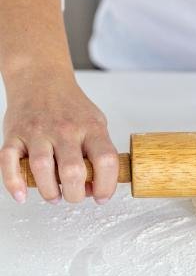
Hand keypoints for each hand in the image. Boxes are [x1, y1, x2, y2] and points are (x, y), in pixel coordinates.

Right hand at [0, 72, 118, 203]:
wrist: (41, 79)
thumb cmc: (71, 107)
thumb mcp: (96, 123)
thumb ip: (99, 152)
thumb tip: (97, 186)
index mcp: (91, 128)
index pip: (106, 161)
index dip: (107, 185)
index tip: (102, 197)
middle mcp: (65, 130)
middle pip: (73, 171)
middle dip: (76, 194)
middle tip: (75, 196)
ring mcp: (38, 132)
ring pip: (42, 169)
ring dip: (49, 191)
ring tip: (55, 196)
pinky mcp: (14, 134)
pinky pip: (8, 162)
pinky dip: (14, 182)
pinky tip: (22, 195)